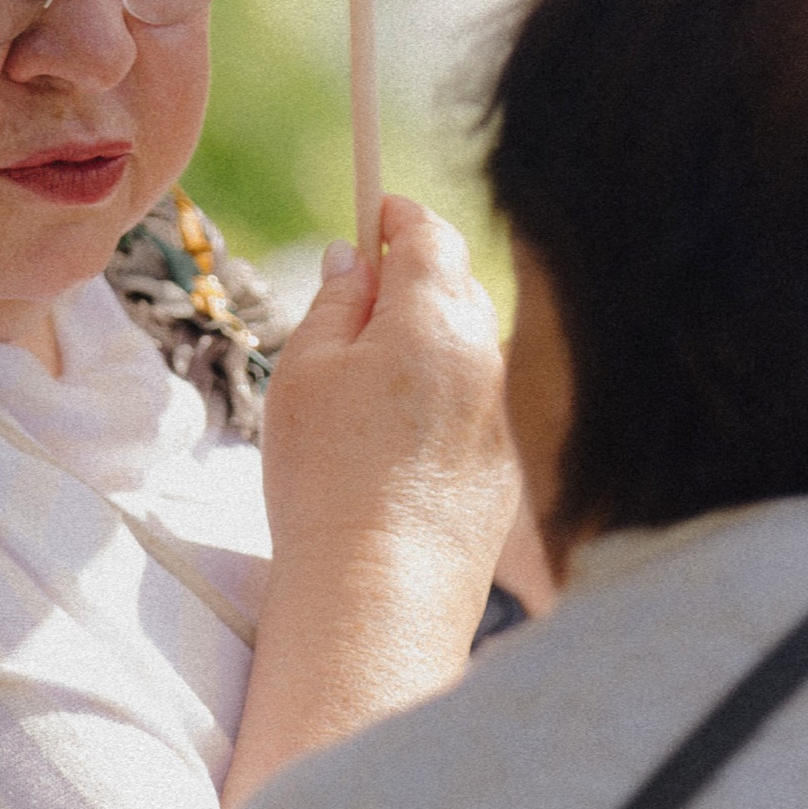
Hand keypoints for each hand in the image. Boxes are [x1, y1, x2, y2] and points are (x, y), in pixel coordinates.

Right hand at [261, 198, 519, 596]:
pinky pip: (473, 413)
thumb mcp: (303, 371)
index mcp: (433, 318)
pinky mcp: (504, 469)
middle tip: (351, 313)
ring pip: (464, 353)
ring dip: (424, 352)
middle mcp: (484, 357)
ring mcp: (501, 416)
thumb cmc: (327, 477)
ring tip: (362, 402)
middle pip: (453, 287)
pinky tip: (393, 456)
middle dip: (409, 285)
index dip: (396, 216)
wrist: (379, 593)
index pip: (429, 233)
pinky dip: (439, 411)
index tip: (372, 216)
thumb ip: (333, 301)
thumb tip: (354, 259)